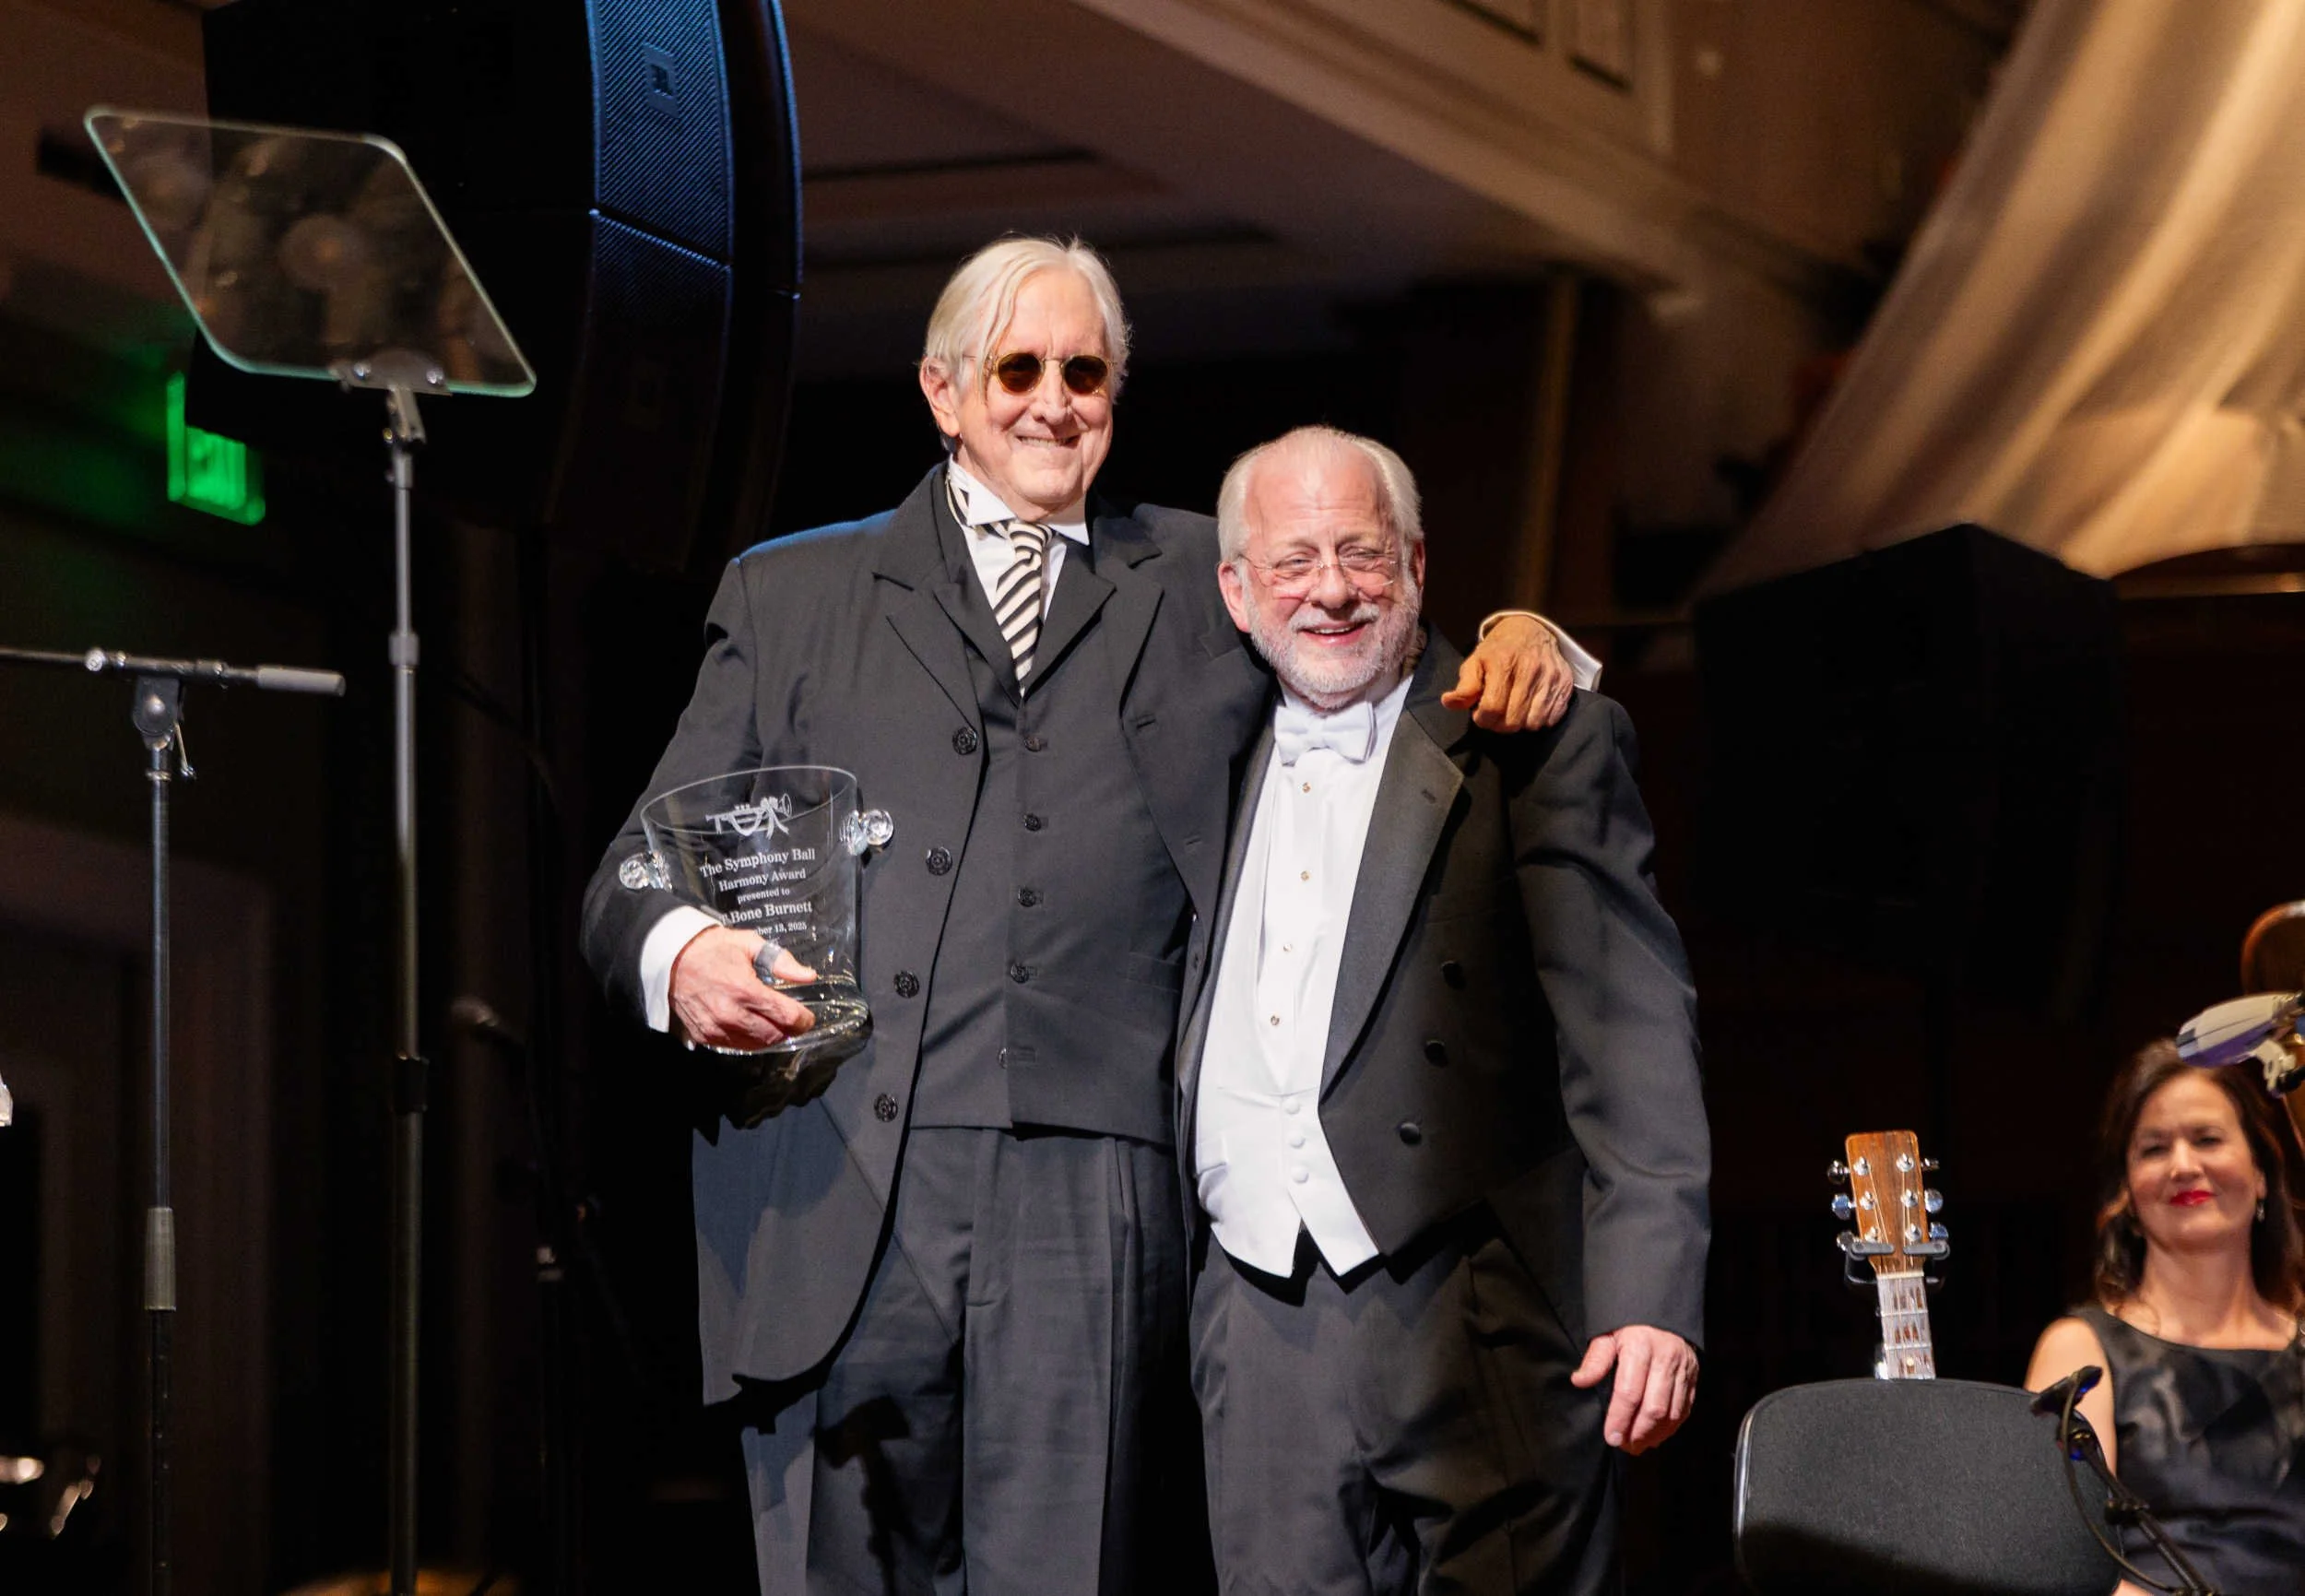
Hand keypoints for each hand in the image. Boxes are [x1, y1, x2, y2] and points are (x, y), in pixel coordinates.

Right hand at [669, 926, 817, 1050]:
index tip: (807, 1017)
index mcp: (744, 989)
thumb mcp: (749, 944)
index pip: (785, 1016)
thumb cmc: (713, 949)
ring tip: (775, 1025)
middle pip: (774, 1034)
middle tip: (793, 1021)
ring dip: (771, 1037)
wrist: (672, 959)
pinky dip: (749, 1040)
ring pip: (756, 1045)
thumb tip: (808, 976)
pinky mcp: (705, 1035)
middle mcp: (730, 1013)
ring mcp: (715, 1027)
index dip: (803, 1019)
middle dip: (789, 1029)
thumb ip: (781, 961)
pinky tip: (753, 1027)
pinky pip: (735, 1046)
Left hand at [1441, 615, 1571, 731]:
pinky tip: (1530, 707)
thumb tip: (1449, 702)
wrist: (1531, 630)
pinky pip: (1551, 719)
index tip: (1481, 713)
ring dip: (1520, 723)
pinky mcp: (1565, 684)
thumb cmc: (1499, 651)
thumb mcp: (1475, 662)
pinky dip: (1539, 719)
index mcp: (1503, 663)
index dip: (1482, 718)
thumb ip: (1464, 686)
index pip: (1492, 708)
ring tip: (1513, 709)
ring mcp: (1551, 677)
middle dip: (1500, 724)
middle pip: (1513, 721)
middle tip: (1497, 713)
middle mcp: (1530, 669)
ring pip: (1533, 723)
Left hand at [1570, 1325, 1697, 1453]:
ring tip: (1638, 1445)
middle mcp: (1665, 1359)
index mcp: (1640, 1347)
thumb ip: (1596, 1359)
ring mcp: (1683, 1369)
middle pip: (1654, 1408)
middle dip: (1637, 1432)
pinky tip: (1656, 1435)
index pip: (1629, 1392)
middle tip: (1624, 1446)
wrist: (1662, 1307)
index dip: (1619, 1419)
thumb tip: (1579, 1381)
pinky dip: (1671, 1427)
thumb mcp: (1607, 1333)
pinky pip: (1685, 1408)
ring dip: (1655, 1434)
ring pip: (1672, 1412)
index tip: (1610, 1437)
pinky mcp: (1693, 1376)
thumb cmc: (1629, 1323)